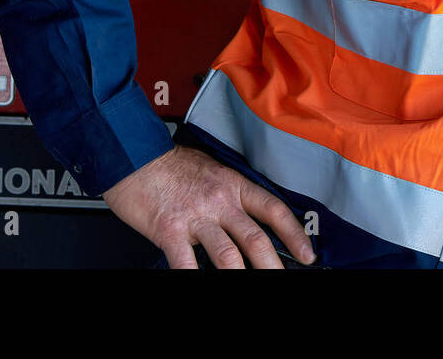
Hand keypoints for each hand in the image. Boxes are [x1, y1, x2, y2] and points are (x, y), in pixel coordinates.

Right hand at [102, 145, 315, 268]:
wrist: (134, 154)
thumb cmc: (171, 164)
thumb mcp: (213, 171)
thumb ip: (231, 194)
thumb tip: (250, 217)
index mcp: (234, 185)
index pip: (274, 210)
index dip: (295, 235)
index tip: (308, 254)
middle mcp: (220, 201)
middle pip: (256, 239)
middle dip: (273, 266)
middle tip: (282, 278)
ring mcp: (196, 217)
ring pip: (228, 255)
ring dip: (241, 277)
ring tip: (250, 288)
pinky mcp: (170, 230)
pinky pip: (186, 263)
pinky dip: (194, 278)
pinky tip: (200, 284)